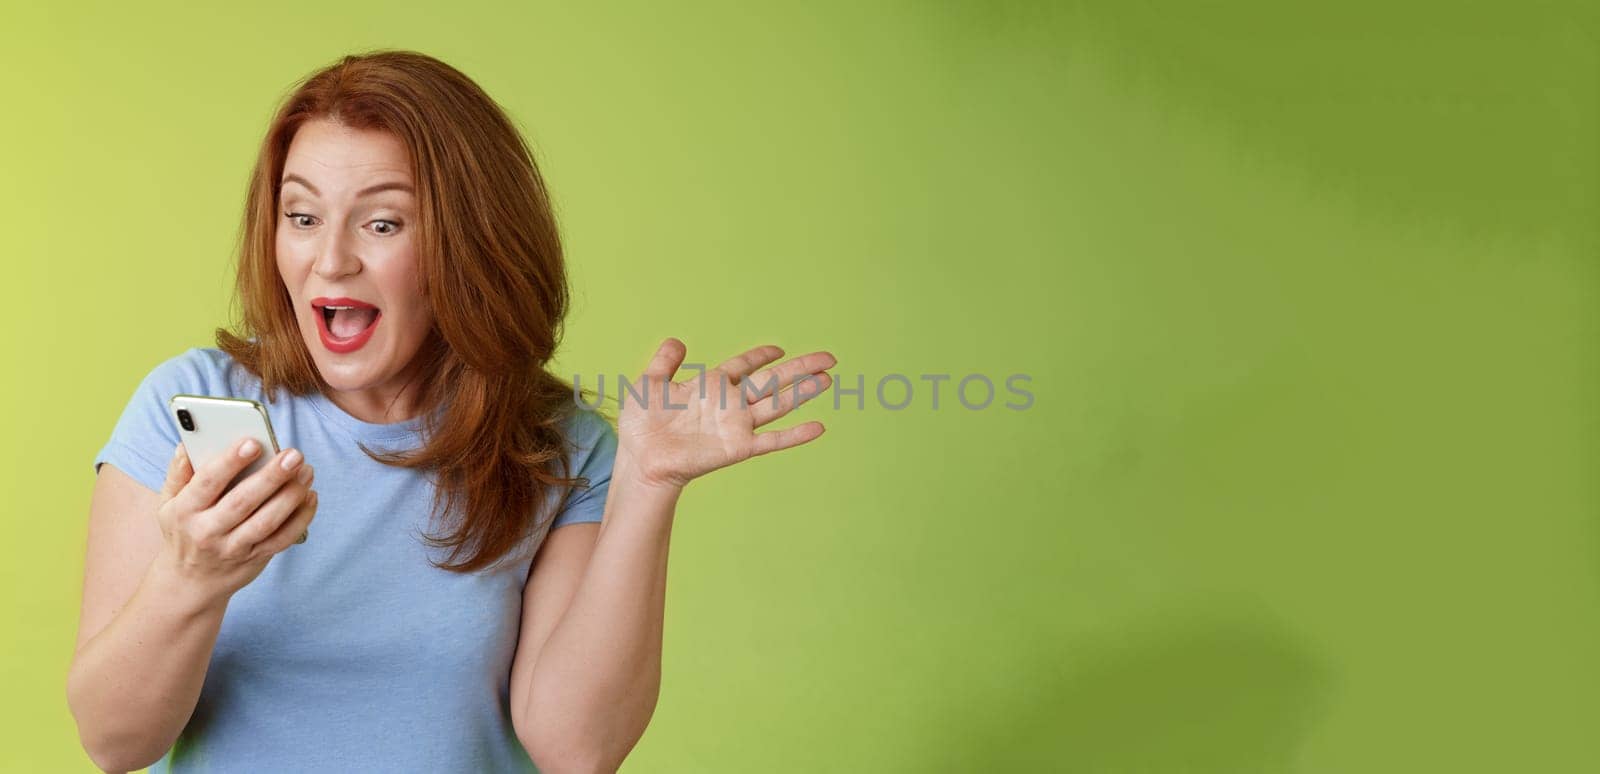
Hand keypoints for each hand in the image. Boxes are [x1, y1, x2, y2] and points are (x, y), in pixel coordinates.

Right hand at [153, 439, 319, 599]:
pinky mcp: (255, 558)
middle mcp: (207, 531)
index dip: (230, 461)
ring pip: (266, 521)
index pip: (208, 482)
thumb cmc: (183, 530)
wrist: (189, 582)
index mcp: (184, 510)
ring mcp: (233, 548)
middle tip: (294, 454)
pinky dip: (301, 518)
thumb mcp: (169, 503)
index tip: (253, 442)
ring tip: (306, 471)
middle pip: (243, 501)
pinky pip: (282, 539)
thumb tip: (187, 444)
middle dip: (271, 476)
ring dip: (290, 496)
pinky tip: (310, 496)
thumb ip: (179, 473)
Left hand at [615, 338, 835, 490]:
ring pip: (778, 404)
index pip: (744, 366)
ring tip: (828, 379)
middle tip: (829, 358)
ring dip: (803, 392)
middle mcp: (730, 404)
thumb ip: (665, 362)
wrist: (640, 459)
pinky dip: (795, 435)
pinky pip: (772, 440)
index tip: (779, 349)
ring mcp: (737, 426)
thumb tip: (678, 342)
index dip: (761, 356)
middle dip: (800, 368)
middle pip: (772, 381)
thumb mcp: (649, 384)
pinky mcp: (738, 448)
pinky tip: (818, 427)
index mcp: (711, 386)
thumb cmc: (641, 426)